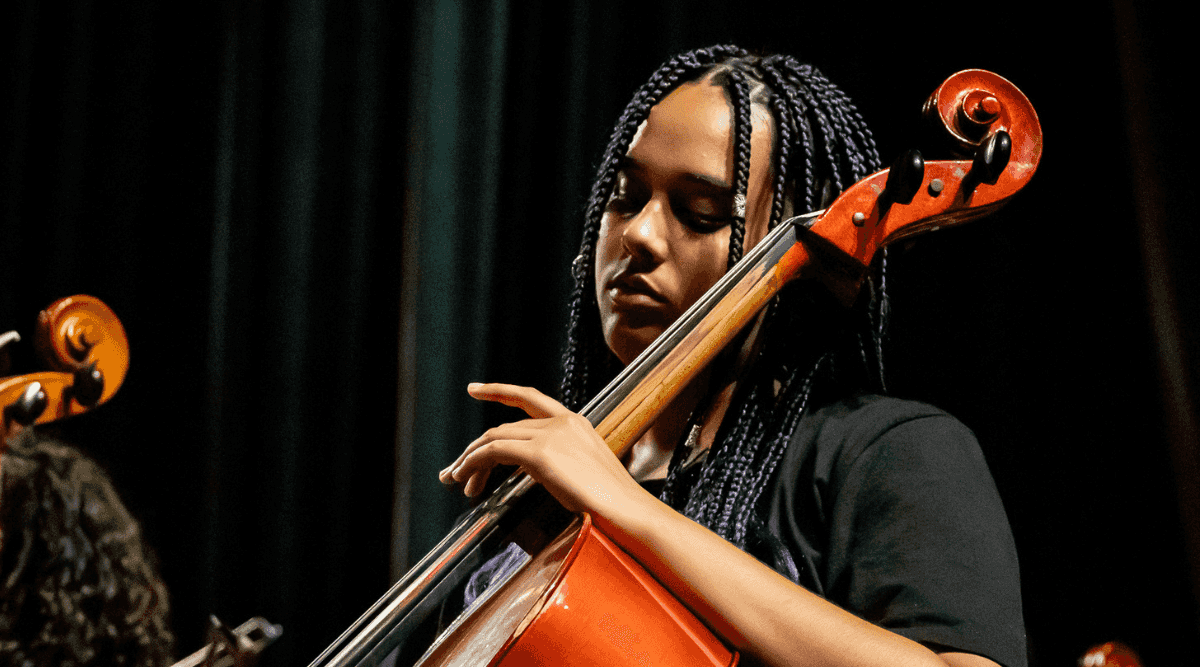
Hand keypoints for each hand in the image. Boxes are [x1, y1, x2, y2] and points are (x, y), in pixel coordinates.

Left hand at [438, 382, 646, 514]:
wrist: (628, 511)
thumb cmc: (614, 505)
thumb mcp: (587, 474)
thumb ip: (565, 465)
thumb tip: (545, 474)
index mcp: (575, 423)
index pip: (530, 400)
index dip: (500, 392)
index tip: (475, 389)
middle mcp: (562, 422)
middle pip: (504, 428)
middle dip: (475, 450)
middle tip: (455, 472)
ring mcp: (551, 435)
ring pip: (494, 438)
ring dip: (470, 460)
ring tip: (456, 480)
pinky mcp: (541, 453)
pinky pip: (493, 452)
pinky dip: (474, 464)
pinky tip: (465, 479)